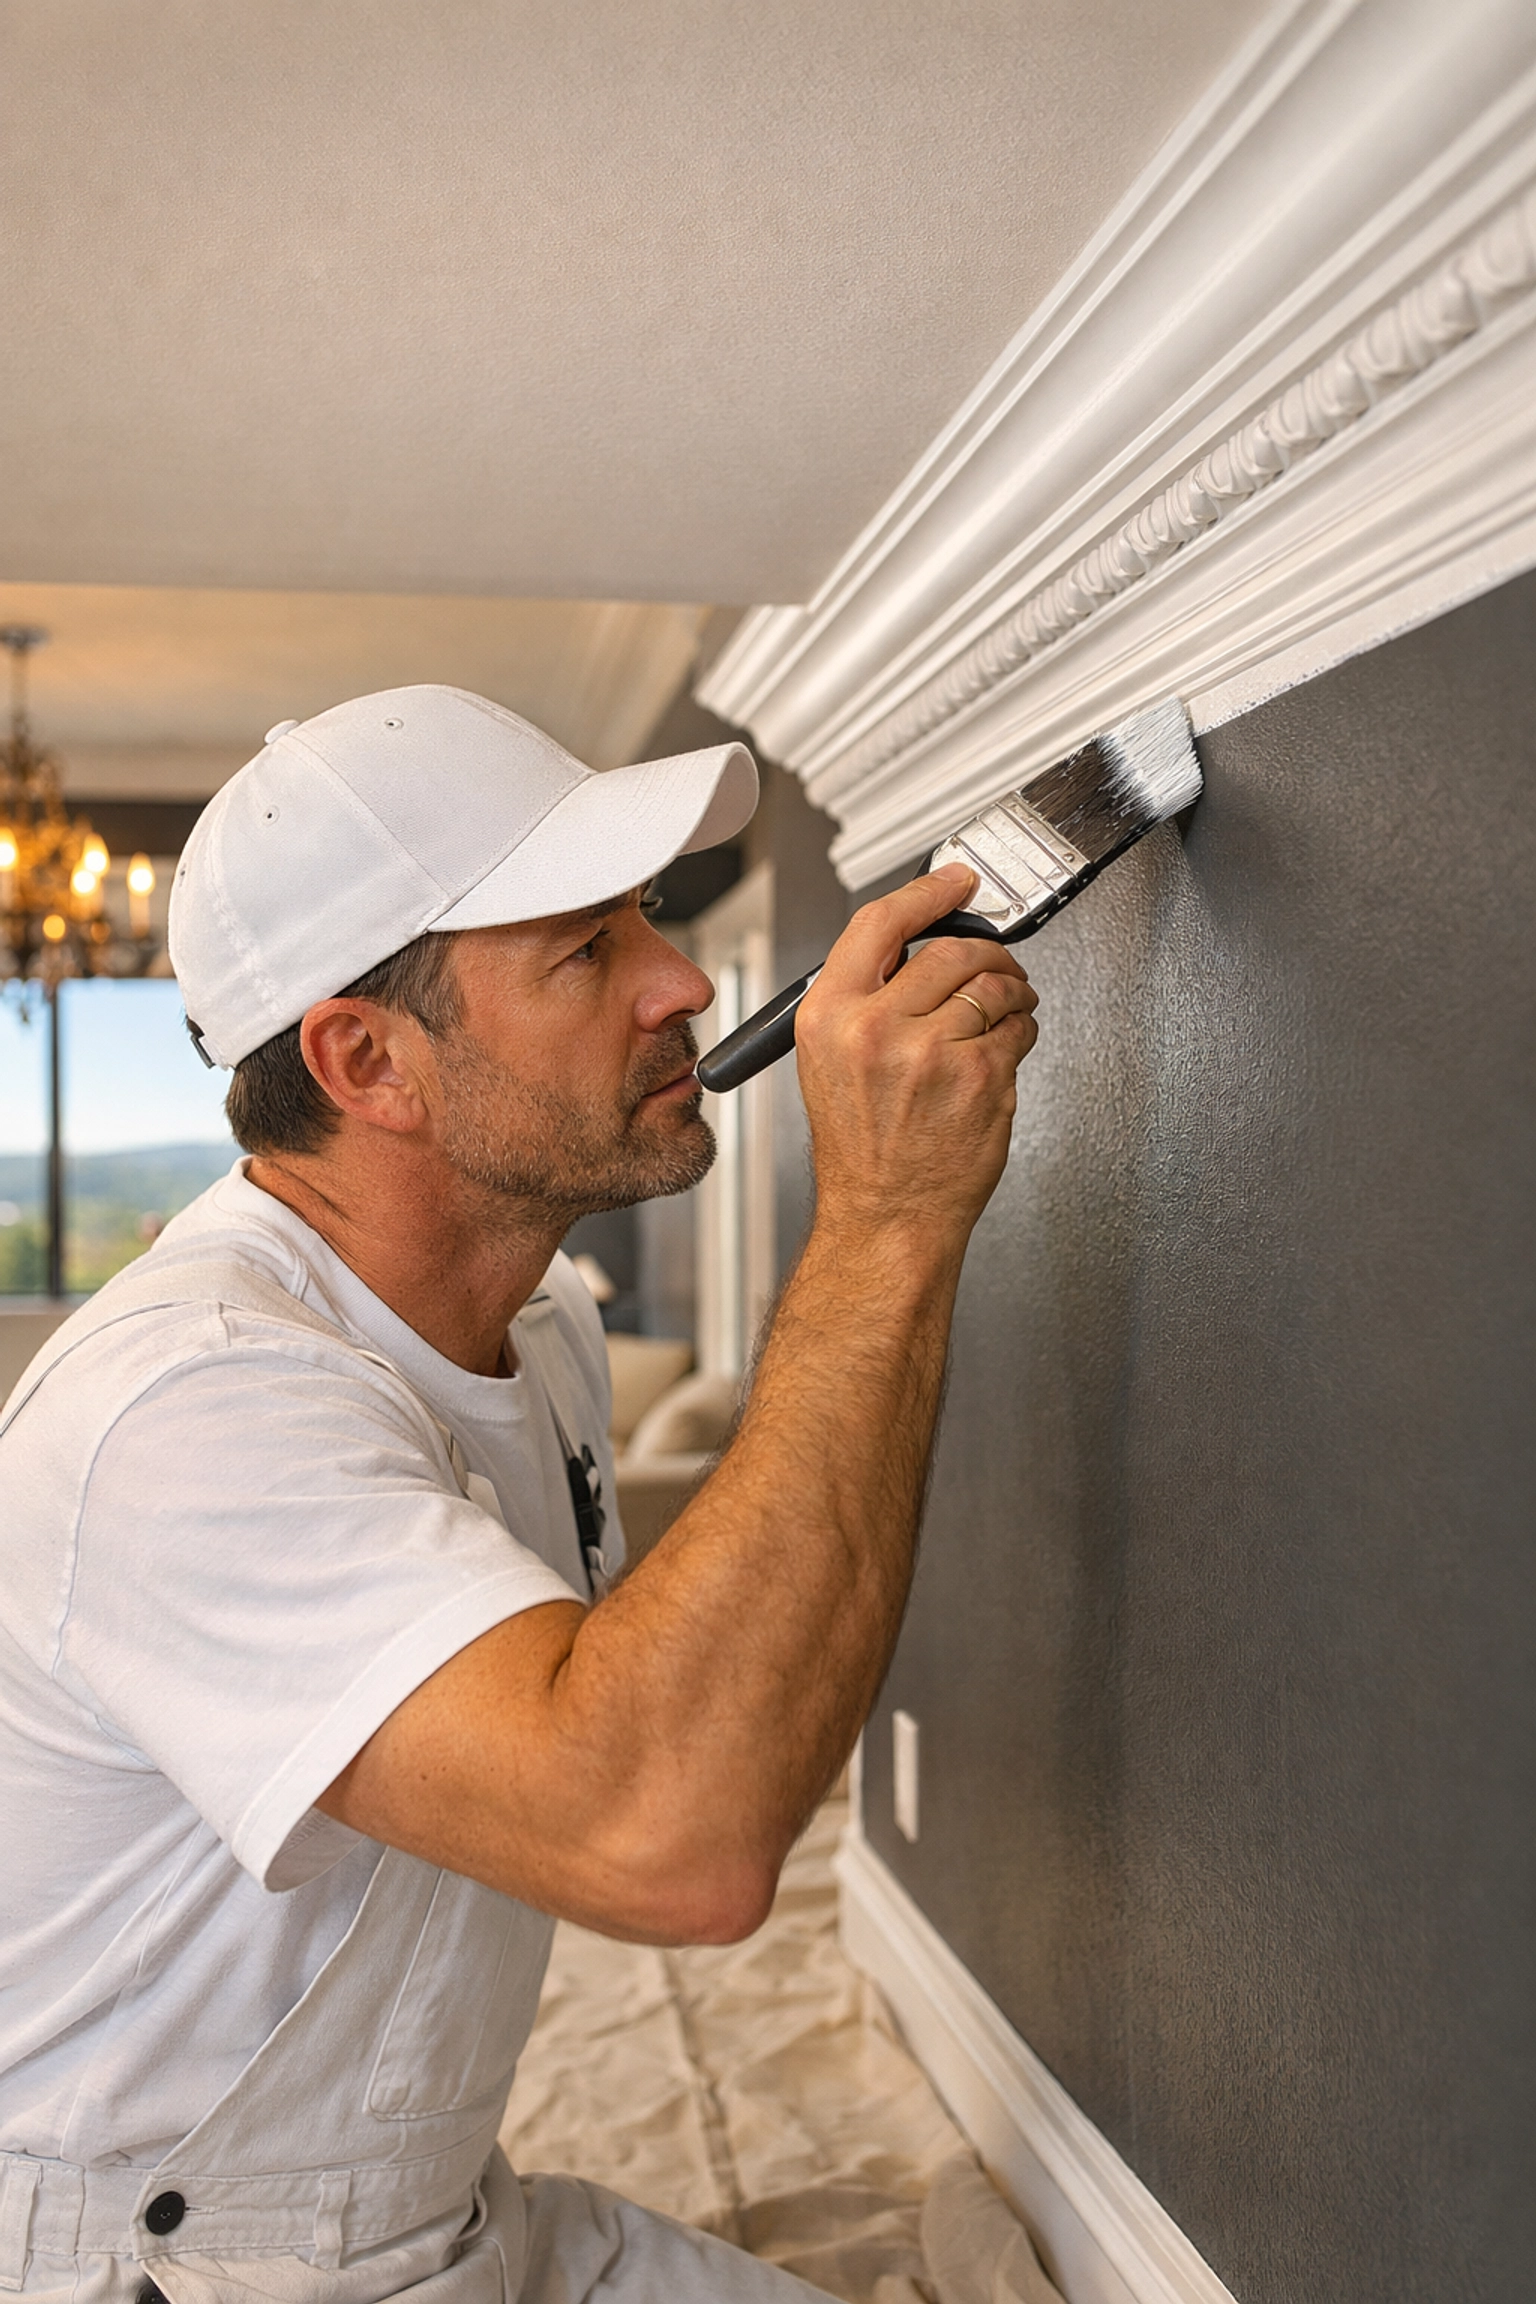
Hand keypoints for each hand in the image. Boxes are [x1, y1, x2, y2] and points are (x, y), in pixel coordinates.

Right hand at [795, 862, 1038, 1251]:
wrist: (886, 1214)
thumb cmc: (861, 1150)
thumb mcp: (829, 1063)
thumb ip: (864, 1001)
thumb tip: (916, 952)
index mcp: (829, 1017)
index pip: (880, 923)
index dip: (927, 892)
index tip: (955, 879)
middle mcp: (875, 1029)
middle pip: (949, 950)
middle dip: (986, 951)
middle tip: (997, 961)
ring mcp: (931, 1053)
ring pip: (992, 986)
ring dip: (1012, 991)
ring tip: (1007, 1007)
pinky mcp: (980, 1076)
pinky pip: (1017, 1029)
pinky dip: (1022, 1031)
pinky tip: (1004, 1049)